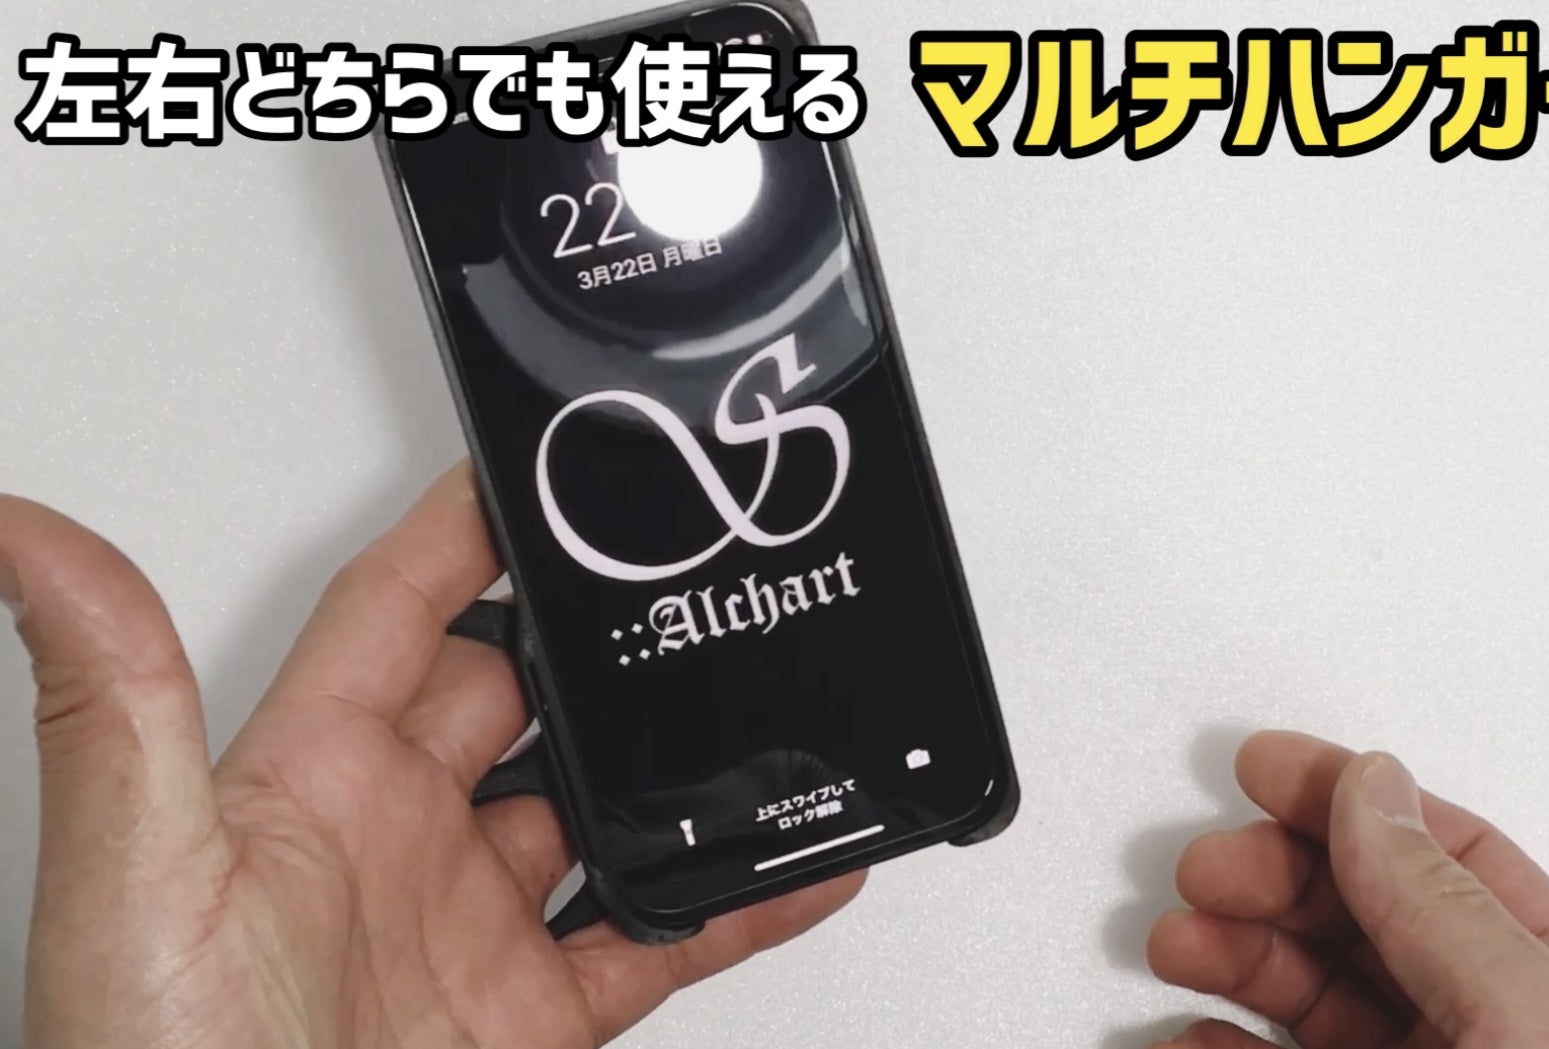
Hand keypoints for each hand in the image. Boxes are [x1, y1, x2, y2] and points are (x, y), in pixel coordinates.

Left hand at [2, 463, 864, 1048]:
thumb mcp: (141, 879)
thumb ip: (119, 706)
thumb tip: (29, 537)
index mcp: (308, 780)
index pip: (397, 613)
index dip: (461, 533)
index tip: (530, 470)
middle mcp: (394, 840)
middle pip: (516, 697)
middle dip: (587, 647)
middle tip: (670, 597)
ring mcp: (470, 928)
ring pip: (595, 813)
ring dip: (668, 775)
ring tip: (747, 721)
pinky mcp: (530, 1015)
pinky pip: (652, 941)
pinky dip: (727, 905)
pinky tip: (785, 870)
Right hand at [1146, 731, 1548, 1048]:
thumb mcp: (1537, 1028)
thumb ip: (1448, 908)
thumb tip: (1373, 788)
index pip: (1442, 857)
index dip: (1346, 798)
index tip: (1264, 765)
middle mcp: (1486, 1035)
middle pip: (1357, 916)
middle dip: (1267, 875)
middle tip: (1206, 867)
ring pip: (1307, 994)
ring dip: (1229, 954)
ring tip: (1177, 941)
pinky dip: (1214, 1043)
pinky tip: (1191, 1032)